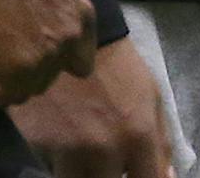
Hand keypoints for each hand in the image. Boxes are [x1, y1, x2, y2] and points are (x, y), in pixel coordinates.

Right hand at [0, 0, 97, 108]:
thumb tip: (50, 31)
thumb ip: (59, 13)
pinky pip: (3, 99)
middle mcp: (71, 39)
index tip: (32, 52)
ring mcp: (47, 58)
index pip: (81, 64)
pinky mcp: (18, 73)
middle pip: (48, 79)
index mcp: (83, 16)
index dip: (55, 63)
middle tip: (0, 46)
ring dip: (4, 77)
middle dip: (24, 68)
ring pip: (26, 92)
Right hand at [9, 36, 173, 176]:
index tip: (136, 174)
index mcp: (138, 136)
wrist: (70, 35)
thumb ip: (161, 143)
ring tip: (85, 153)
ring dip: (84, 174)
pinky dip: (60, 163)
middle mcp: (104, 150)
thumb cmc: (117, 67)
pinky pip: (51, 169)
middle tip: (108, 163)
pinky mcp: (38, 145)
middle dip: (111, 177)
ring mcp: (68, 150)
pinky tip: (64, 141)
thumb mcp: (151, 97)